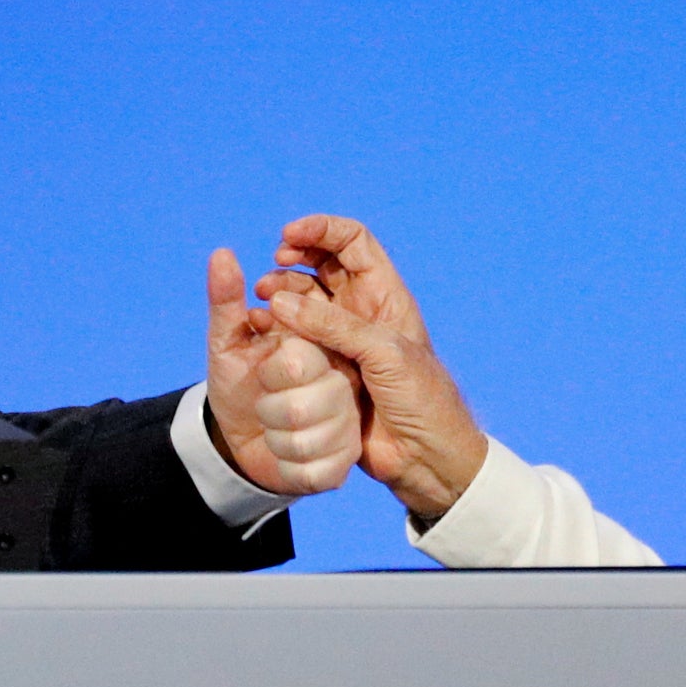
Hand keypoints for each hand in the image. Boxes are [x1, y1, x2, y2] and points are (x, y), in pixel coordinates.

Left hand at [205, 247, 359, 495]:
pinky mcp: (345, 457)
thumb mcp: (226, 343)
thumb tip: (221, 252)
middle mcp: (344, 380)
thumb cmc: (237, 387)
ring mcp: (349, 420)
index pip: (303, 355)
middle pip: (308, 399)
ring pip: (309, 434)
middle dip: (271, 404)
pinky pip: (316, 467)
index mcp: (322, 346)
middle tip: (265, 400)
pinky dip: (288, 464)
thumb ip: (226, 301)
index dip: (274, 367)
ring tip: (273, 426)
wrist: (237, 442)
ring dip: (277, 435)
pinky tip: (283, 455)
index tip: (261, 370)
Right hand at [256, 214, 487, 524]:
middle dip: (292, 261)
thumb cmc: (421, 398)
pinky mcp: (326, 370)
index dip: (321, 230)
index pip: (352, 241)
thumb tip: (279, 301)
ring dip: (280, 296)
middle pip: (321, 266)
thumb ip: (333, 324)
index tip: (287, 237)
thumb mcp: (382, 353)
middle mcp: (361, 310)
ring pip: (303, 302)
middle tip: (269, 278)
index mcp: (385, 294)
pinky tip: (260, 332)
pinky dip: (276, 331)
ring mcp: (342, 340)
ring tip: (262, 306)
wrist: (425, 456)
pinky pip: (296, 341)